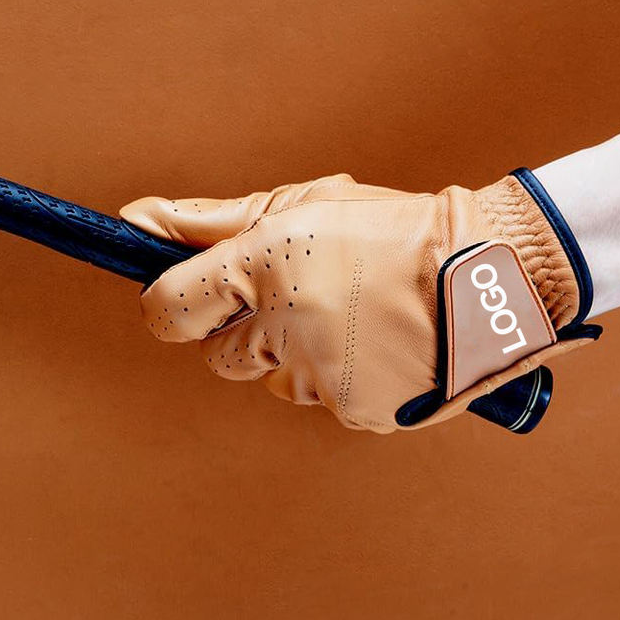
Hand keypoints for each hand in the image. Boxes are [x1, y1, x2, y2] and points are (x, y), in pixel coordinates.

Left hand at [120, 171, 598, 432]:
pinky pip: (319, 400)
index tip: (196, 299)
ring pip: (275, 380)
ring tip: (356, 316)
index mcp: (265, 265)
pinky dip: (339, 379)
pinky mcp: (353, 413)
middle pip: (221, 355)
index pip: (166, 309)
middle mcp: (285, 326)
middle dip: (250, 330)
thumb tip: (134, 221)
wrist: (486, 274)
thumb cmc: (390, 229)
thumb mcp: (303, 206)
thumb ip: (210, 221)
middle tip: (306, 296)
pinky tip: (378, 345)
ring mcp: (320, 376)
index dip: (173, 305)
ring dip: (298, 355)